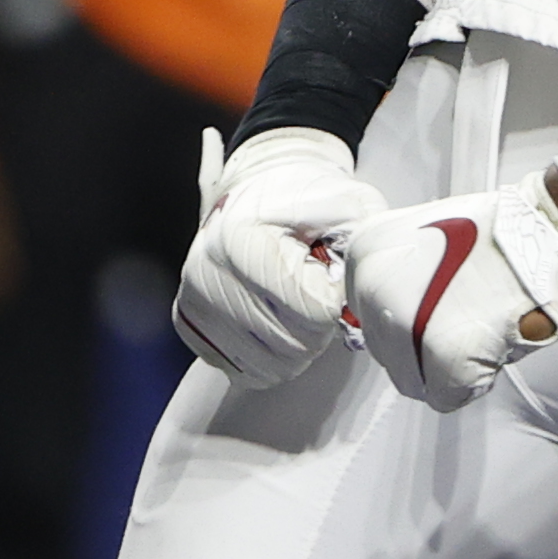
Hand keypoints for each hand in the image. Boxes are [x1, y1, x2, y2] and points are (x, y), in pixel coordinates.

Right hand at [168, 124, 382, 387]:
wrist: (257, 188)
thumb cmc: (302, 197)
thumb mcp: (344, 201)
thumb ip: (361, 242)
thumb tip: (368, 290)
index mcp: (243, 240)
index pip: (313, 311)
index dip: (336, 299)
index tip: (331, 275)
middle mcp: (209, 273)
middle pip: (293, 344)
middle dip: (320, 326)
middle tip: (318, 293)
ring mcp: (195, 302)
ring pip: (271, 365)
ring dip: (298, 345)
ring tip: (298, 306)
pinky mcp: (190, 323)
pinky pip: (244, 370)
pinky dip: (271, 357)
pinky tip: (276, 322)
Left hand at [344, 163, 557, 411]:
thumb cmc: (511, 232)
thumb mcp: (431, 238)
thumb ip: (402, 275)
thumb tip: (400, 313)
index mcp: (369, 254)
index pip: (369, 315)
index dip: (409, 318)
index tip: (437, 307)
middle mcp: (375, 288)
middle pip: (388, 351)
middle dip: (425, 345)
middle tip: (468, 316)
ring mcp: (404, 325)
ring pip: (412, 379)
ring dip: (447, 366)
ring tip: (483, 325)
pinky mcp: (442, 358)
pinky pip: (445, 396)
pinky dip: (473, 381)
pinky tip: (493, 342)